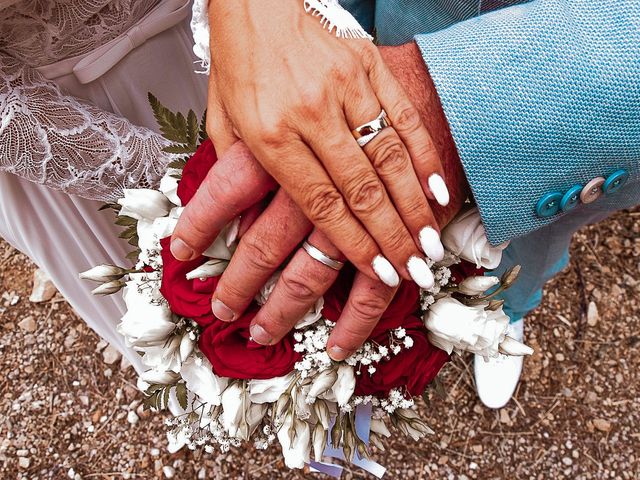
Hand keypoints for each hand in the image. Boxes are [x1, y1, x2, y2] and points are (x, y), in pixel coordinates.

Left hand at [171, 0, 450, 289]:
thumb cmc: (239, 61)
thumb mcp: (223, 121)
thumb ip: (237, 175)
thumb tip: (246, 226)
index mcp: (270, 133)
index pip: (322, 202)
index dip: (356, 243)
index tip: (381, 273)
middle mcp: (312, 112)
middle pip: (362, 188)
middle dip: (393, 237)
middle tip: (417, 270)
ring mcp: (346, 87)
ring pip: (389, 158)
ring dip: (414, 206)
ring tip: (431, 243)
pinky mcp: (369, 66)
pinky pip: (403, 117)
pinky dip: (424, 156)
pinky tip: (439, 188)